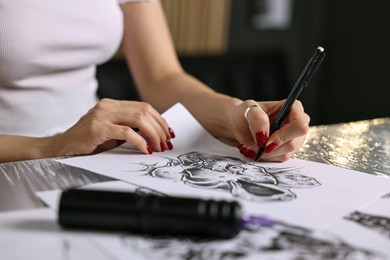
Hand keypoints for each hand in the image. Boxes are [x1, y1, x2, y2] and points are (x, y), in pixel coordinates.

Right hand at [50, 99, 174, 156]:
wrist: (59, 148)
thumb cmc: (87, 143)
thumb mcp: (111, 133)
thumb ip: (128, 128)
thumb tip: (153, 134)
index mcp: (112, 105)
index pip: (143, 107)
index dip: (159, 120)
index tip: (168, 133)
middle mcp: (107, 106)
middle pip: (144, 111)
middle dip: (160, 128)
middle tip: (166, 143)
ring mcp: (102, 115)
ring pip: (139, 119)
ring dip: (153, 134)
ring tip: (158, 147)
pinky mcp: (97, 128)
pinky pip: (127, 132)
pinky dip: (140, 142)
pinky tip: (145, 150)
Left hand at [233, 99, 309, 161]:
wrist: (239, 125)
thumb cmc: (245, 113)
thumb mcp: (247, 109)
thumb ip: (257, 118)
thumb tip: (264, 135)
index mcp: (293, 107)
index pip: (299, 126)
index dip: (283, 136)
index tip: (266, 142)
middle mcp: (298, 122)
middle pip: (293, 143)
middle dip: (271, 148)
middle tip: (254, 146)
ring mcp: (295, 137)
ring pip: (286, 153)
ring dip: (267, 153)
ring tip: (253, 146)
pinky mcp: (288, 149)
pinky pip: (280, 158)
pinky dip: (267, 156)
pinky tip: (258, 149)